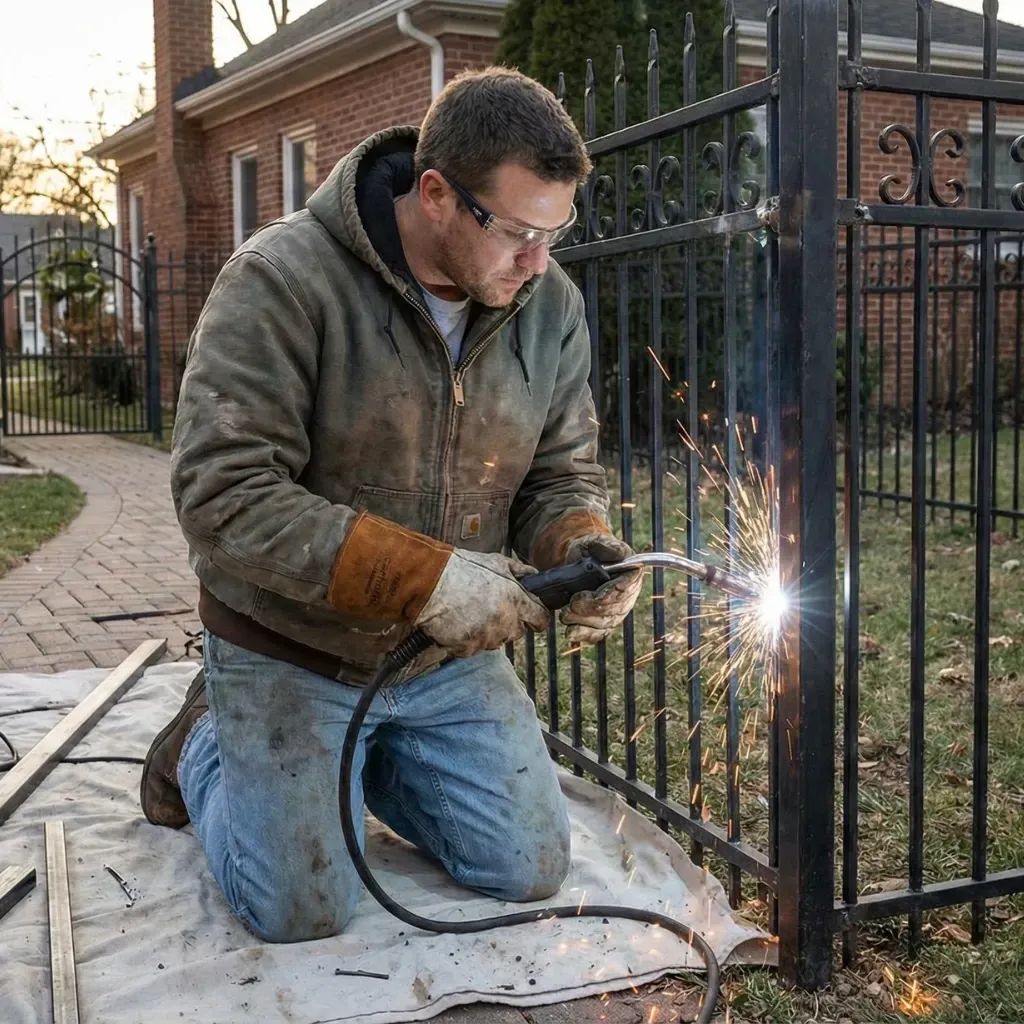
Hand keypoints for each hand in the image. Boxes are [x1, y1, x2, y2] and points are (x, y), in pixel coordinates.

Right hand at [413, 549, 550, 657]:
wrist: (430, 583)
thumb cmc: (461, 569)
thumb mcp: (495, 562)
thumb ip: (519, 570)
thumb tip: (533, 575)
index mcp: (516, 600)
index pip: (540, 619)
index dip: (536, 617)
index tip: (530, 615)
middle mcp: (505, 622)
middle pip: (517, 633)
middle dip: (509, 623)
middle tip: (491, 609)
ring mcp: (486, 637)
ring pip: (495, 641)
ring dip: (488, 632)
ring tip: (471, 613)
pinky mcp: (468, 648)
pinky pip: (474, 649)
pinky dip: (468, 640)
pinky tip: (459, 623)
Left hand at [558, 533, 642, 645]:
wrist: (581, 562)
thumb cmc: (591, 550)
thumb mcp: (595, 542)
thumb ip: (606, 546)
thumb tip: (619, 553)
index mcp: (631, 574)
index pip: (622, 590)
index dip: (605, 597)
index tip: (586, 597)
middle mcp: (629, 594)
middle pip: (613, 610)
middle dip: (589, 611)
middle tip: (570, 607)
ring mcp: (618, 610)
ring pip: (606, 624)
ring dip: (584, 624)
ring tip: (565, 617)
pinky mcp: (606, 621)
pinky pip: (599, 633)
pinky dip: (585, 635)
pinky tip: (572, 634)